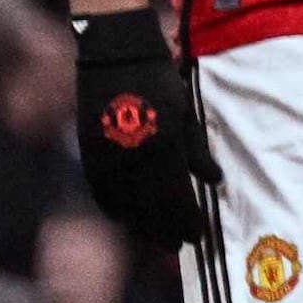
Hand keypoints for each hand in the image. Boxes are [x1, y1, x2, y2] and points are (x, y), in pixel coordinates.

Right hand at [70, 8, 218, 253]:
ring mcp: (107, 156)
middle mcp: (134, 158)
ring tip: (153, 239)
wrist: (115, 56)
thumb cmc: (160, 82)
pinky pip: (99, 189)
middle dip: (165, 230)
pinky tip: (121, 219)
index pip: (177, 199)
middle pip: (151, 209)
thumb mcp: (187, 114)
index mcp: (164, 148)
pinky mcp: (88, 150)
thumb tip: (214, 181)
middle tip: (177, 247)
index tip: (197, 237)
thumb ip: (198, 150)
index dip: (186, 221)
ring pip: (124, 204)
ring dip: (139, 226)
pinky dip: (112, 207)